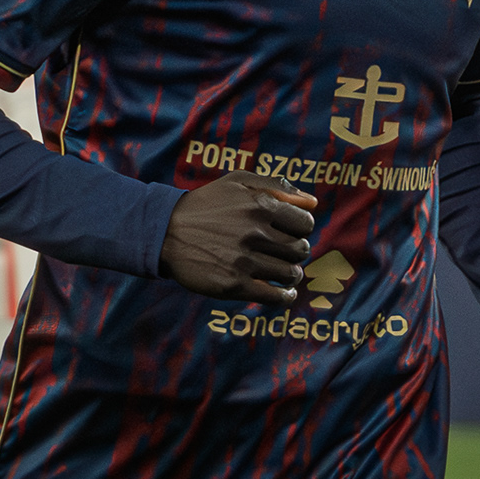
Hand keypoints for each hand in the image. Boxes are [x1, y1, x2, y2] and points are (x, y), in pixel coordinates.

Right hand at [159, 172, 316, 304]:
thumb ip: (278, 185)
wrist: (166, 232)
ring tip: (284, 272)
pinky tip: (284, 294)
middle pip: (300, 250)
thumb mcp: (238, 181)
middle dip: (297, 252)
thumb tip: (313, 202)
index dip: (302, 230)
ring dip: (292, 274)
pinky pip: (275, 296)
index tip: (292, 233)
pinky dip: (285, 297)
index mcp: (260, 205)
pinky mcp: (234, 285)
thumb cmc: (206, 204)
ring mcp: (244, 261)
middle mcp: (255, 233)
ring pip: (291, 273)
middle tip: (285, 253)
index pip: (306, 224)